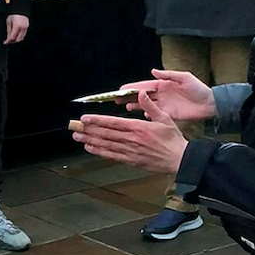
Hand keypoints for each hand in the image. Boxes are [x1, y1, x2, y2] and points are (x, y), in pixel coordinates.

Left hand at [5, 14, 28, 43]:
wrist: (20, 9)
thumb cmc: (14, 14)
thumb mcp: (8, 21)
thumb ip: (8, 30)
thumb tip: (8, 37)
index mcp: (17, 26)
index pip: (12, 37)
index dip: (8, 41)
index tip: (5, 42)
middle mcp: (22, 28)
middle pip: (17, 39)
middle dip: (12, 41)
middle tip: (8, 41)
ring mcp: (25, 28)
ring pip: (21, 38)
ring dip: (16, 40)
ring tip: (11, 39)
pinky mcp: (27, 27)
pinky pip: (23, 35)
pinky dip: (19, 37)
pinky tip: (16, 36)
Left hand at [69, 91, 187, 172]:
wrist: (179, 160)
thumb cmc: (172, 139)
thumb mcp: (165, 118)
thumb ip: (150, 106)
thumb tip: (142, 94)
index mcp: (138, 128)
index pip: (113, 123)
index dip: (97, 121)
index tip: (85, 119)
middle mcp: (131, 140)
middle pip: (105, 134)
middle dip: (88, 131)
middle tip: (74, 128)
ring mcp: (130, 151)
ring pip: (106, 145)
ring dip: (90, 141)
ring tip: (78, 137)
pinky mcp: (131, 160)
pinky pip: (112, 155)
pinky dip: (100, 152)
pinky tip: (90, 148)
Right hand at [115, 69, 215, 120]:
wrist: (210, 104)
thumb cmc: (198, 89)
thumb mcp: (184, 78)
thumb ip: (168, 75)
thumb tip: (153, 70)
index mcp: (163, 84)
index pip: (144, 85)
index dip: (132, 87)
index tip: (121, 89)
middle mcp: (161, 94)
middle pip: (142, 95)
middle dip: (129, 97)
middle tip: (116, 99)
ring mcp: (164, 105)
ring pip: (146, 105)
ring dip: (135, 106)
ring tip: (125, 107)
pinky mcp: (168, 114)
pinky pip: (155, 114)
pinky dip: (147, 115)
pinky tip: (141, 115)